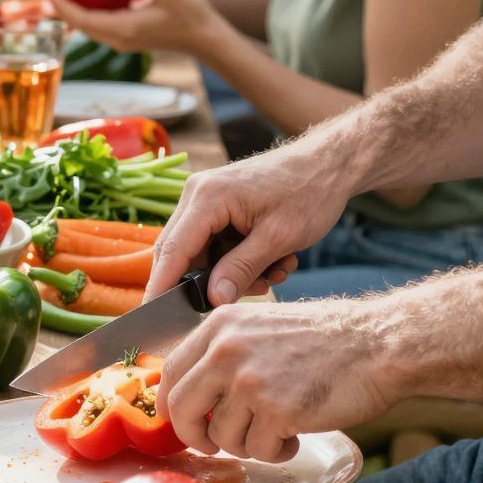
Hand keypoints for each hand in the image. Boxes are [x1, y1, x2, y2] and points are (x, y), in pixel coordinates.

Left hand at [50, 0, 219, 56]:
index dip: (62, 6)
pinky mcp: (132, 35)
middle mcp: (119, 38)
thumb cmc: (191, 15)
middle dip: (64, 7)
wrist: (208, 39)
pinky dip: (98, 7)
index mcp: (123, 28)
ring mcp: (125, 39)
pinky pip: (106, 22)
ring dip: (79, 8)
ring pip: (93, 24)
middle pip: (82, 24)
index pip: (82, 19)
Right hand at [147, 143, 352, 307]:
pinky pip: (216, 245)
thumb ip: (241, 270)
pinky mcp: (219, 206)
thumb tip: (212, 300)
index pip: (172, 250)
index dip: (161, 286)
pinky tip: (274, 261)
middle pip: (181, 254)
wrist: (328, 164)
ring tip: (276, 272)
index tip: (153, 317)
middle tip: (251, 292)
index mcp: (207, 197)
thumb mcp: (277, 238)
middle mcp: (197, 195)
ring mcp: (206, 200)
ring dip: (234, 273)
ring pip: (202, 254)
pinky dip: (240, 261)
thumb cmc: (308, 193)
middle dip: (210, 282)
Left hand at [158, 297, 401, 463]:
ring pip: (224, 437)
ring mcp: (250, 381)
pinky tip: (298, 431)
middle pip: (182, 408)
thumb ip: (223, 353)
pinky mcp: (276, 410)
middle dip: (195, 436)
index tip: (183, 421)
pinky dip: (278, 450)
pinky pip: (259, 450)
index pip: (171, 371)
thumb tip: (190, 394)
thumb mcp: (261, 328)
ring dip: (250, 442)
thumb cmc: (325, 341)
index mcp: (220, 326)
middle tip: (213, 445)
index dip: (172, 404)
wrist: (376, 345)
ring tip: (280, 425)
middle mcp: (227, 350)